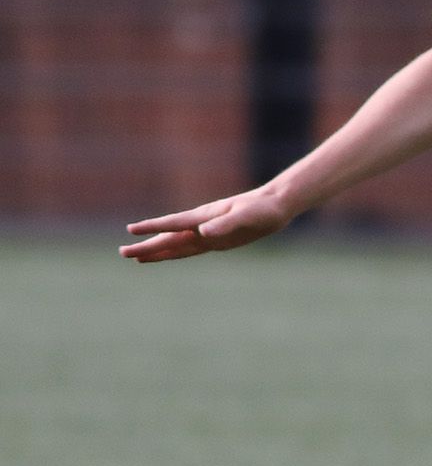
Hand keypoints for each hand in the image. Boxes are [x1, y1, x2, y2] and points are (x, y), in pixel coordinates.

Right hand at [121, 187, 296, 262]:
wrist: (275, 207)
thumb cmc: (261, 209)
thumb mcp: (245, 217)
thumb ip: (225, 225)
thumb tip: (202, 234)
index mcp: (204, 217)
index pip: (173, 224)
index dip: (153, 228)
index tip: (131, 230)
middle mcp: (201, 226)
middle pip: (168, 238)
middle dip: (147, 246)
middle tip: (123, 253)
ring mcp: (207, 233)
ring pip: (176, 245)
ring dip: (156, 251)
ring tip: (136, 258)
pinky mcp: (216, 241)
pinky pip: (190, 250)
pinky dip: (174, 254)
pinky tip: (163, 256)